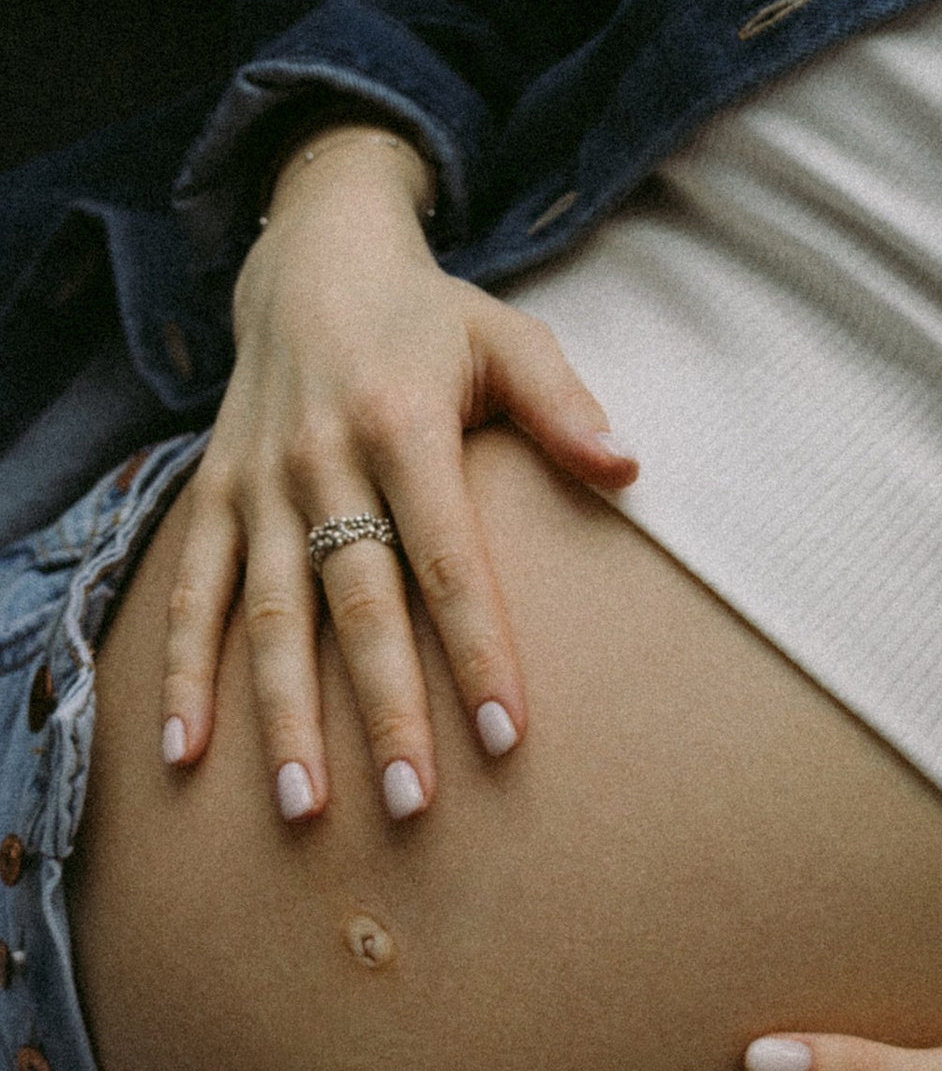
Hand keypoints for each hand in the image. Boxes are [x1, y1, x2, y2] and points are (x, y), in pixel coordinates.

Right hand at [159, 123, 636, 821]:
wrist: (310, 261)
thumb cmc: (430, 317)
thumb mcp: (507, 337)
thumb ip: (564, 406)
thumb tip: (628, 467)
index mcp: (404, 425)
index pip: (450, 559)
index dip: (479, 648)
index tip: (507, 733)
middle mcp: (324, 462)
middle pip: (360, 604)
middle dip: (386, 709)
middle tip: (413, 802)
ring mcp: (260, 485)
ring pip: (273, 616)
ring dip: (284, 716)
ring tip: (305, 809)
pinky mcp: (214, 498)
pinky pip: (195, 594)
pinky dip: (184, 673)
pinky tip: (187, 754)